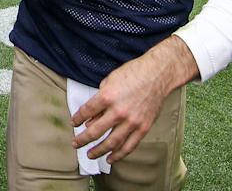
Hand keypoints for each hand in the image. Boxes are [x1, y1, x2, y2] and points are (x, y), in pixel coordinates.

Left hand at [71, 37, 196, 163]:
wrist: (158, 74)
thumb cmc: (133, 73)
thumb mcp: (109, 81)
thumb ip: (98, 101)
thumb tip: (89, 120)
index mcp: (107, 96)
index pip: (86, 112)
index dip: (77, 119)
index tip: (74, 123)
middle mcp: (118, 111)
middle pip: (95, 131)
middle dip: (82, 139)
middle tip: (75, 144)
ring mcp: (132, 122)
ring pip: (111, 143)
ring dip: (98, 151)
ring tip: (89, 155)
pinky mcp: (143, 128)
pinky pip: (129, 146)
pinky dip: (118, 154)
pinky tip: (110, 159)